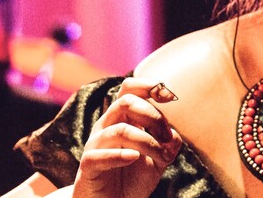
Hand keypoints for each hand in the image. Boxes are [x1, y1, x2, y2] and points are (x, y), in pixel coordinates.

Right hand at [73, 78, 182, 197]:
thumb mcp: (159, 159)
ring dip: (148, 142)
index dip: (149, 86)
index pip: (129, 89)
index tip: (170, 96)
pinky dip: (120, 155)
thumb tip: (174, 136)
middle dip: (154, 116)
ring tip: (163, 157)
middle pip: (126, 102)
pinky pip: (98, 155)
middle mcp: (107, 127)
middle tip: (167, 138)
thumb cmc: (133, 178)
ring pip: (120, 130)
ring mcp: (95, 146)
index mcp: (123, 119)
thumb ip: (169, 144)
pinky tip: (135, 158)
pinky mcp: (88, 167)